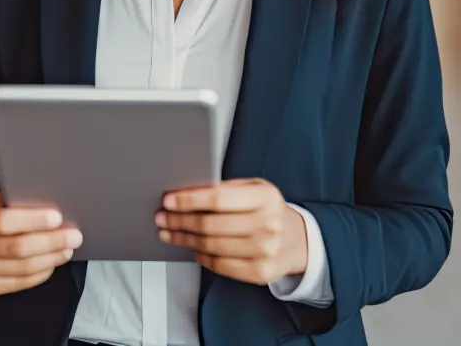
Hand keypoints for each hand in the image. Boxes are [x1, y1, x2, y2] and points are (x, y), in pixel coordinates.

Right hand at [0, 191, 83, 298]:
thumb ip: (9, 203)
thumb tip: (46, 208)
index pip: (3, 222)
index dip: (33, 220)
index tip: (57, 217)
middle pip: (18, 248)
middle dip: (51, 242)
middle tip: (74, 236)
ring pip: (22, 268)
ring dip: (51, 259)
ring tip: (67, 249)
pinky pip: (18, 283)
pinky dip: (40, 273)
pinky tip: (52, 262)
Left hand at [155, 178, 307, 284]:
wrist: (298, 240)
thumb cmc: (268, 210)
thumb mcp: (255, 189)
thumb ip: (226, 189)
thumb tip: (186, 193)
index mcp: (266, 197)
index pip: (218, 198)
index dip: (188, 200)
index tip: (168, 200)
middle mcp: (269, 224)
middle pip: (210, 224)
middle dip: (179, 221)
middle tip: (161, 218)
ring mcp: (266, 250)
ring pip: (212, 246)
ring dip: (185, 239)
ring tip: (170, 232)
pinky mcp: (261, 272)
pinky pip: (221, 265)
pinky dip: (202, 257)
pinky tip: (194, 248)